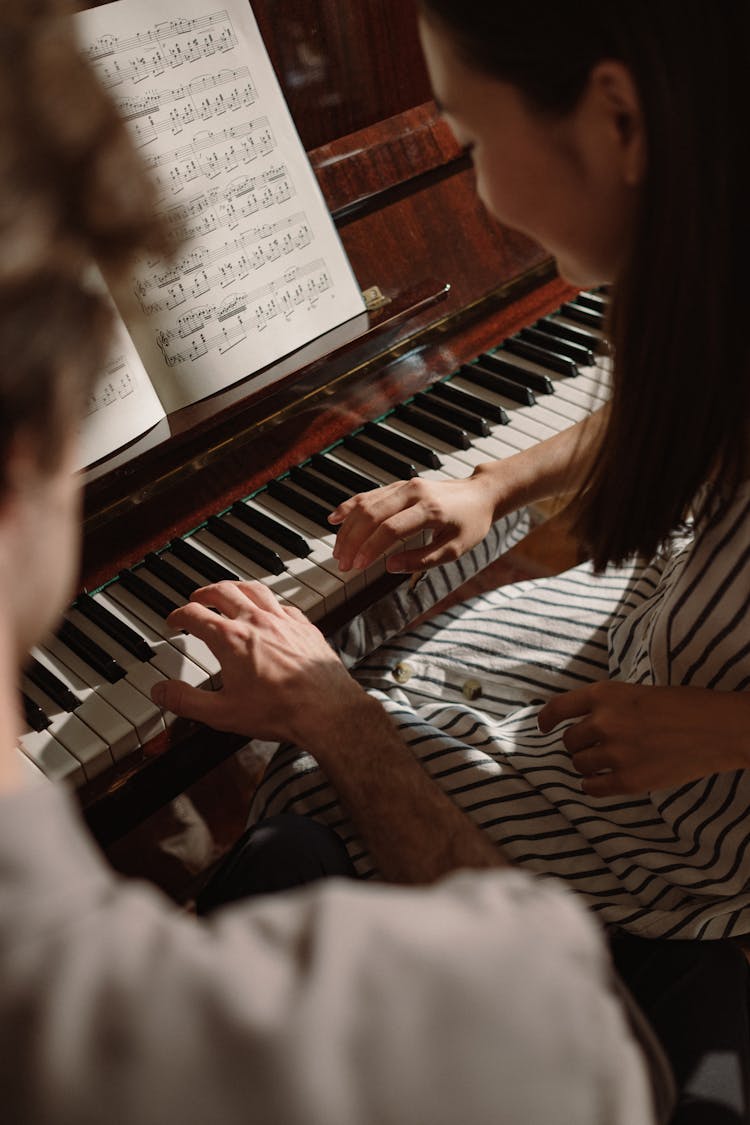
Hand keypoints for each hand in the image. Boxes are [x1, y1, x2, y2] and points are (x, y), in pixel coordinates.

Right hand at [150, 581, 362, 743]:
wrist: (326, 709)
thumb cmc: (279, 711)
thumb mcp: (222, 713)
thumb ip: (186, 701)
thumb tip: (160, 691)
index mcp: (231, 639)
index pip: (195, 615)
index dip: (179, 615)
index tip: (174, 620)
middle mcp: (256, 621)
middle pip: (223, 591)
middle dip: (205, 592)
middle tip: (197, 598)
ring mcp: (283, 620)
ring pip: (254, 588)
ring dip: (236, 586)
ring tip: (228, 590)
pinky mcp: (305, 625)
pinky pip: (282, 603)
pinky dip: (268, 601)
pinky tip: (268, 608)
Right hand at [329, 472, 497, 572]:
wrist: (479, 494)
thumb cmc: (470, 524)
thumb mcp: (454, 549)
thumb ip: (422, 559)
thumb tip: (390, 567)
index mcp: (430, 510)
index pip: (391, 529)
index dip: (370, 549)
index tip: (358, 567)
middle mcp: (414, 493)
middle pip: (372, 514)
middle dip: (353, 541)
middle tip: (342, 564)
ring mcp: (404, 486)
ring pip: (366, 503)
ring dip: (348, 528)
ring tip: (338, 551)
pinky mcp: (398, 485)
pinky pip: (369, 495)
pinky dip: (350, 507)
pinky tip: (335, 519)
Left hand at [538, 681, 749, 796]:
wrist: (718, 729)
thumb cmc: (683, 706)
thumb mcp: (637, 692)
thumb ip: (607, 705)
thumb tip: (580, 723)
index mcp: (605, 694)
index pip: (558, 707)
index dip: (546, 719)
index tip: (543, 727)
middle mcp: (604, 721)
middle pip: (569, 742)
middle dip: (579, 746)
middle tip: (596, 747)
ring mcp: (615, 752)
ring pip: (579, 765)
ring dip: (587, 765)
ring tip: (607, 762)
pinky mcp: (628, 780)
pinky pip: (592, 788)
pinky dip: (593, 786)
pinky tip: (603, 781)